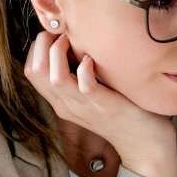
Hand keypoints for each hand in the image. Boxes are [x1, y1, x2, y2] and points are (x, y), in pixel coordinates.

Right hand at [24, 31, 176, 176]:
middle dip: (42, 44)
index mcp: (62, 101)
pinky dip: (85, 67)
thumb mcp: (94, 95)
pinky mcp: (103, 105)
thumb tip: (78, 46)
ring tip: (72, 40)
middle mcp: (67, 104)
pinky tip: (92, 59)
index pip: (31, 71)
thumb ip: (81, 77)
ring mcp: (84, 106)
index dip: (37, 47)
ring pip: (53, 77)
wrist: (146, 145)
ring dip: (58, 52)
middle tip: (60, 32)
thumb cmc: (124, 113)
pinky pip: (84, 85)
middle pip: (35, 71)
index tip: (54, 34)